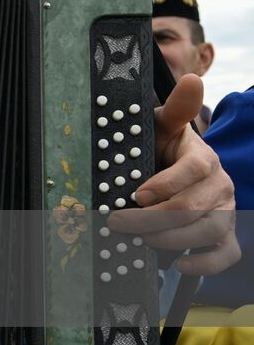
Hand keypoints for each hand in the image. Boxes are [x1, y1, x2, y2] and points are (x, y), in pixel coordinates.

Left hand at [108, 73, 238, 273]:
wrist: (172, 167)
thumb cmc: (162, 146)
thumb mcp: (162, 125)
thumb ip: (177, 108)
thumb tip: (192, 79)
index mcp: (205, 158)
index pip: (194, 170)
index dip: (166, 184)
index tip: (135, 195)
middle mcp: (221, 186)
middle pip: (195, 207)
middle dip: (152, 219)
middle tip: (119, 222)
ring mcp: (227, 212)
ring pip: (209, 231)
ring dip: (171, 240)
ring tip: (141, 240)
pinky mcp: (226, 234)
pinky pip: (226, 254)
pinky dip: (205, 264)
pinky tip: (179, 265)